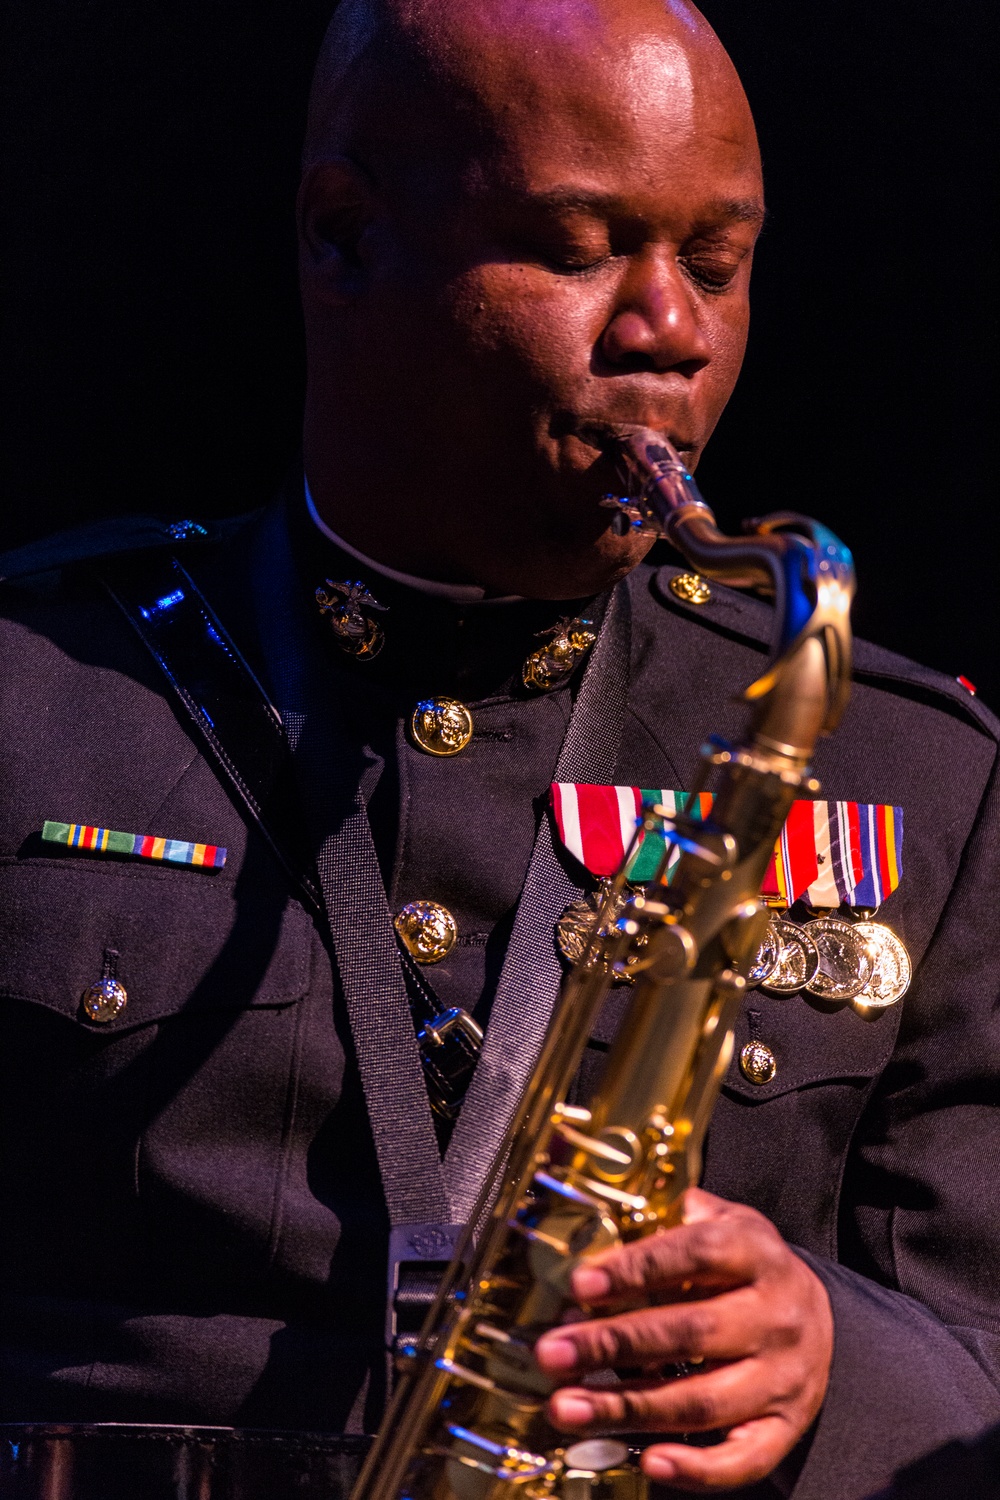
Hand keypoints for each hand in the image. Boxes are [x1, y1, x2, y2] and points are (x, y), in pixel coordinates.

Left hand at [534, 1187, 832, 1491]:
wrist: (824, 1322)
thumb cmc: (749, 1270)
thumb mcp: (727, 1225)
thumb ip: (672, 1222)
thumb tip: (599, 1230)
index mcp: (758, 1254)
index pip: (696, 1253)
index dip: (638, 1268)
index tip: (582, 1285)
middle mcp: (776, 1316)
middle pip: (691, 1332)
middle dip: (614, 1344)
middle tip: (552, 1352)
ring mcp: (783, 1378)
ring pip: (703, 1400)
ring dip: (628, 1406)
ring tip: (567, 1407)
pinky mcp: (784, 1429)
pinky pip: (743, 1459)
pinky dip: (696, 1467)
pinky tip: (647, 1461)